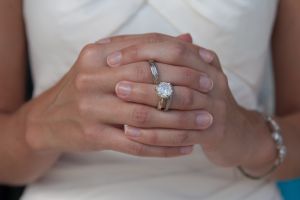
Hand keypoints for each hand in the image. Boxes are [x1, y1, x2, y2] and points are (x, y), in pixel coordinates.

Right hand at [25, 33, 206, 156]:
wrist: (48, 119)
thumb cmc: (84, 88)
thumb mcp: (104, 62)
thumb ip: (142, 51)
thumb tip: (186, 38)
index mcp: (97, 55)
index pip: (146, 51)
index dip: (178, 60)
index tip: (206, 67)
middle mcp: (91, 79)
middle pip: (147, 81)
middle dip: (183, 88)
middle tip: (209, 94)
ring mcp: (90, 109)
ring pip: (144, 116)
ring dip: (178, 122)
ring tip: (204, 123)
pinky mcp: (92, 136)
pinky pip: (135, 144)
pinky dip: (163, 147)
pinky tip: (183, 148)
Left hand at [107, 33, 272, 167]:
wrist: (238, 135)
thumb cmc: (205, 104)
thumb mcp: (193, 78)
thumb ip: (170, 63)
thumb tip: (132, 47)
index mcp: (206, 62)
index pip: (172, 48)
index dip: (142, 50)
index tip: (113, 58)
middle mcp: (213, 81)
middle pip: (176, 73)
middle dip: (142, 76)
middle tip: (114, 82)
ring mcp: (216, 107)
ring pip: (178, 102)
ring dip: (145, 102)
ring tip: (119, 103)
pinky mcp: (214, 133)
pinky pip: (180, 134)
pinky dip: (153, 134)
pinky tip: (130, 132)